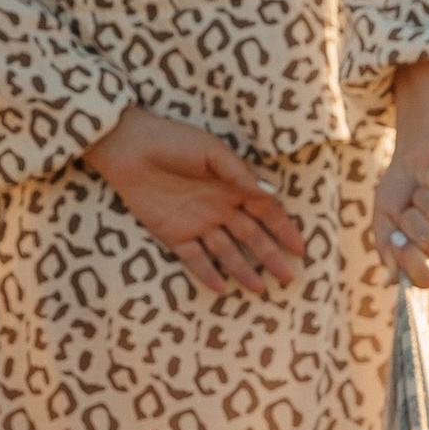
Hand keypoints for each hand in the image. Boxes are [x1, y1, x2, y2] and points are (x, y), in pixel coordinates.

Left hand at [85, 107, 304, 298]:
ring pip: (225, 252)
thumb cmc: (173, 141)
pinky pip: (193, 258)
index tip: (299, 249)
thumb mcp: (211, 151)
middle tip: (288, 277)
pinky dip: (206, 273)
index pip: (265, 212)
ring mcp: (197, 222)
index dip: (283, 230)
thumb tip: (269, 193)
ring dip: (242, 270)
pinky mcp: (172, 234)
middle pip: (251, 237)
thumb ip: (239, 173)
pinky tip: (221, 288)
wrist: (129, 147)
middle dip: (270, 256)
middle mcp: (219, 207)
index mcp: (232, 185)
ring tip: (260, 289)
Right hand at [373, 62, 428, 288]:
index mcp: (424, 258)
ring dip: (426, 199)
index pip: (426, 278)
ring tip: (420, 192)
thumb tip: (393, 278)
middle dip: (416, 223)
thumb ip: (388, 248)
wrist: (413, 157)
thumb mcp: (384, 220)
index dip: (410, 260)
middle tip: (409, 210)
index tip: (396, 238)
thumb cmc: (398, 192)